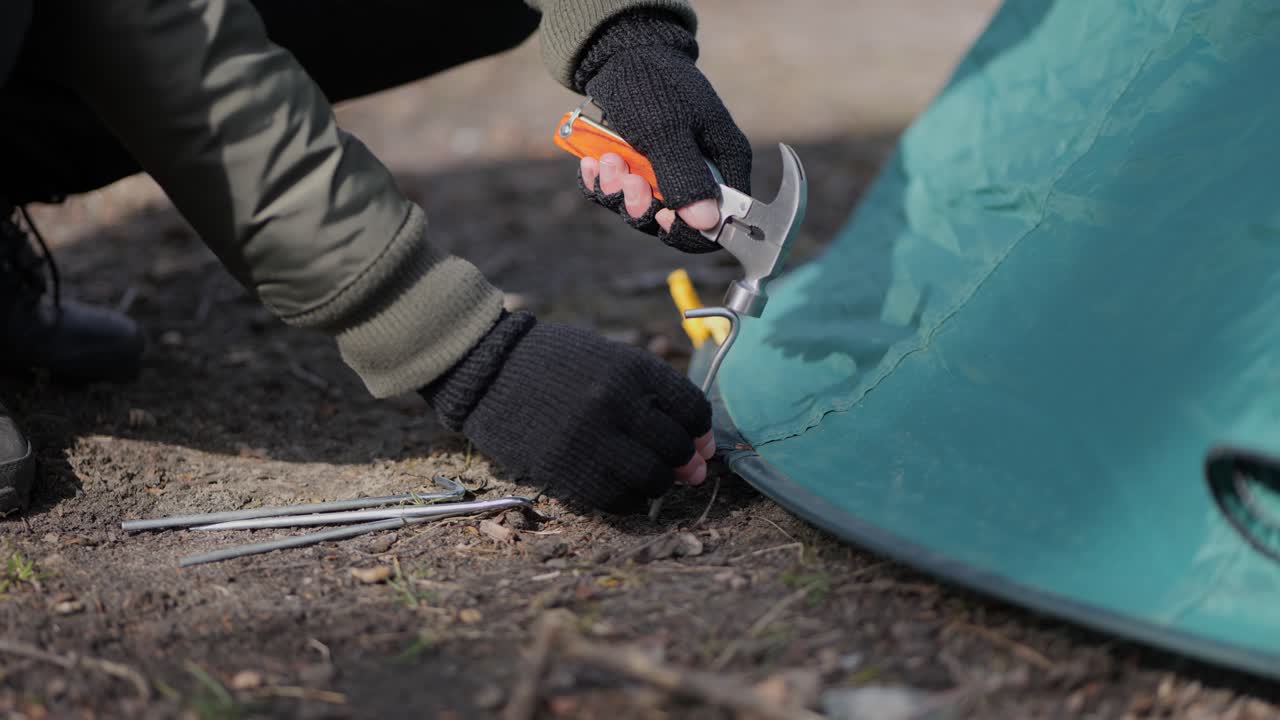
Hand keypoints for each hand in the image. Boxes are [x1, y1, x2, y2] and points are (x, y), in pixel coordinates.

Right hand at [421, 311, 715, 512]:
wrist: (487, 371)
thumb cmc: (554, 364)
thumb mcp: (608, 358)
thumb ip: (651, 395)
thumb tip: (698, 448)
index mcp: (632, 369)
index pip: (692, 410)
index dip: (702, 433)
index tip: (699, 443)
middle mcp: (616, 403)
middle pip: (677, 449)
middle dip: (686, 464)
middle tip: (682, 469)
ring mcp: (590, 439)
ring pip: (653, 480)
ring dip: (658, 484)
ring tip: (648, 477)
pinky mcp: (566, 471)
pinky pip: (617, 500)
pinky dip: (628, 500)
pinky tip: (620, 487)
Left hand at [573, 11, 751, 252]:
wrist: (618, 52)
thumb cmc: (651, 84)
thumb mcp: (667, 131)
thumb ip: (686, 177)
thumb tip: (707, 222)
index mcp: (724, 162)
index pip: (721, 221)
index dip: (691, 230)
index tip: (664, 217)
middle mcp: (700, 171)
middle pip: (676, 220)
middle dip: (643, 205)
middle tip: (627, 178)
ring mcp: (668, 170)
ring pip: (643, 208)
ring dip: (618, 192)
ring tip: (607, 161)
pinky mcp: (640, 166)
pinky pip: (619, 194)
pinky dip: (602, 183)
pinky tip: (591, 163)